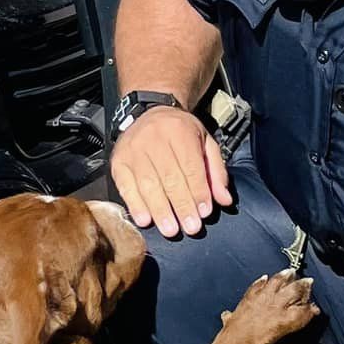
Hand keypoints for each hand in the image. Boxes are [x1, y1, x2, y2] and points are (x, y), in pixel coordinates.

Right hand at [109, 105, 231, 236]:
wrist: (149, 113)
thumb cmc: (181, 132)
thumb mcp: (205, 144)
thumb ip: (216, 172)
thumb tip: (224, 200)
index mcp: (180, 131)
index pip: (190, 167)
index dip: (198, 191)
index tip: (204, 213)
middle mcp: (154, 139)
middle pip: (170, 178)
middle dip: (181, 206)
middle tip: (191, 228)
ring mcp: (133, 150)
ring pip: (148, 184)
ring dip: (160, 210)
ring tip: (171, 230)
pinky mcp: (119, 162)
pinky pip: (127, 186)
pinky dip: (136, 205)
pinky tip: (145, 220)